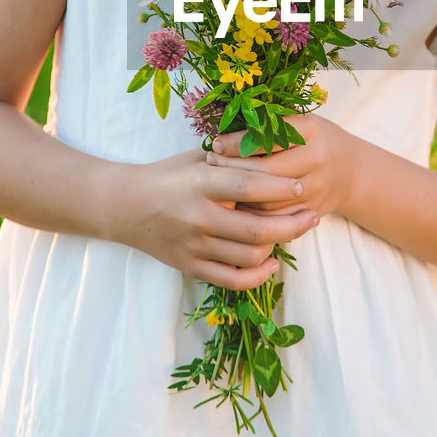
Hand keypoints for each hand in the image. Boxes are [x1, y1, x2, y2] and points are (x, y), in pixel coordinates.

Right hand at [120, 147, 319, 291]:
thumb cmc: (168, 176)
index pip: (249, 186)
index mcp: (199, 184)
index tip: (301, 188)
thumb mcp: (196, 159)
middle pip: (257, 229)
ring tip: (291, 232)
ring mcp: (194, 246)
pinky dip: (258, 275)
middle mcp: (197, 217)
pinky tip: (271, 262)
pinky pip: (233, 280)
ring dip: (278, 246)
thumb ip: (233, 160)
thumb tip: (277, 155)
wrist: (125, 206)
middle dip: (293, 224)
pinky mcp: (191, 266)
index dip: (280, 188)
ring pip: (250, 256)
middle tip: (312, 214)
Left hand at [206, 114, 356, 221]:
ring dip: (239, 193)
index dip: (238, 141)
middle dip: (234, 167)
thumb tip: (225, 130)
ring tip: (218, 184)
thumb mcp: (300, 123)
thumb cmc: (315, 141)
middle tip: (211, 163)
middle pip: (268, 169)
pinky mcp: (312, 211)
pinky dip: (253, 213)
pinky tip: (236, 204)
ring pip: (270, 197)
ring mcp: (317, 187)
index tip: (216, 143)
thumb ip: (270, 124)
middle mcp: (318, 158)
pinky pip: (276, 217)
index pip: (268, 135)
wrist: (351, 172)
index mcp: (312, 130)